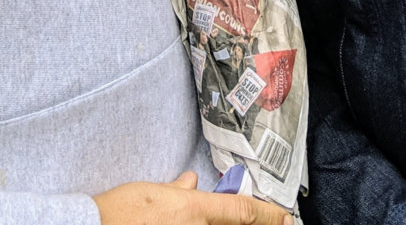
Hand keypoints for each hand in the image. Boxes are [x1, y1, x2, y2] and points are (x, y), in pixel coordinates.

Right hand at [94, 170, 292, 224]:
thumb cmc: (119, 212)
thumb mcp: (152, 192)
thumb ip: (176, 191)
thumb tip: (190, 184)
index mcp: (192, 211)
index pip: (242, 212)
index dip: (269, 215)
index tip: (286, 218)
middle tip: (275, 223)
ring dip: (225, 224)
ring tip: (228, 218)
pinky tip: (200, 223)